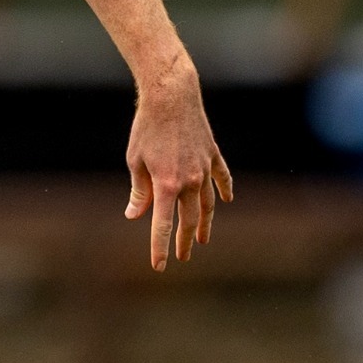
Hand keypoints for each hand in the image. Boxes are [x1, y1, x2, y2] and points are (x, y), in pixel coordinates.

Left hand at [124, 67, 232, 269]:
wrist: (171, 96)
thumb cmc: (147, 128)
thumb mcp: (135, 160)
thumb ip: (138, 191)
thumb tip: (135, 214)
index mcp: (166, 185)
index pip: (162, 225)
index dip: (160, 248)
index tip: (160, 266)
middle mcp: (189, 181)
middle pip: (190, 220)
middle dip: (185, 241)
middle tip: (183, 257)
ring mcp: (204, 168)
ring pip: (208, 204)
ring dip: (205, 223)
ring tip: (202, 239)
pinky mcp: (212, 154)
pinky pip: (222, 177)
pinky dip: (225, 190)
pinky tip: (226, 200)